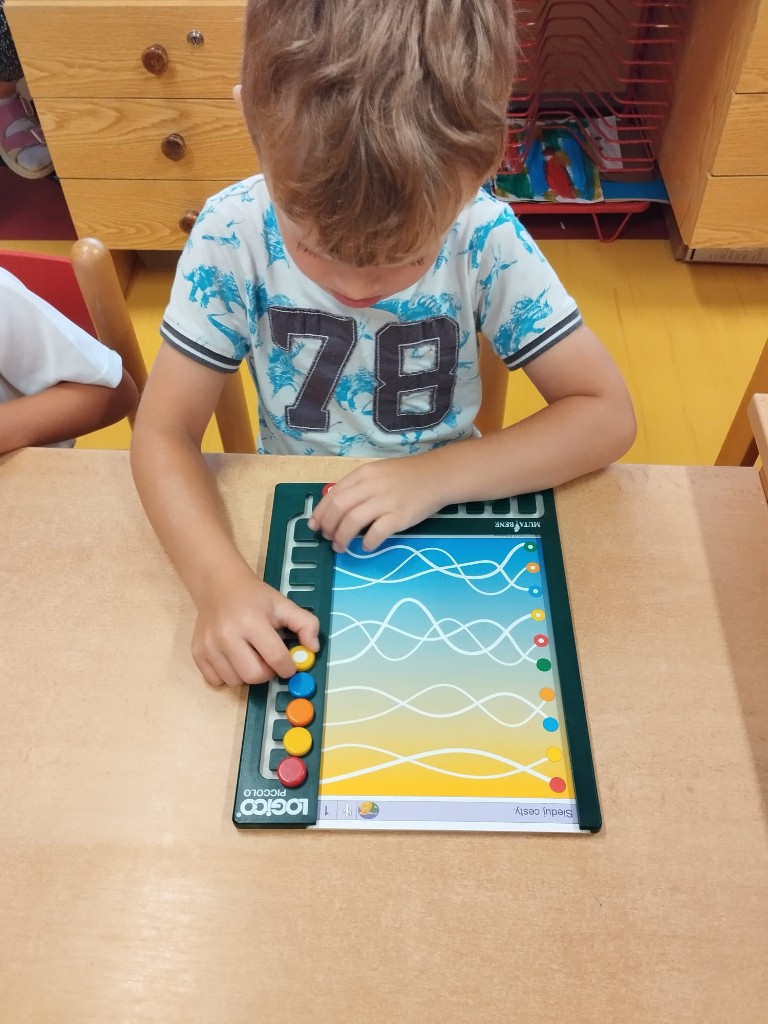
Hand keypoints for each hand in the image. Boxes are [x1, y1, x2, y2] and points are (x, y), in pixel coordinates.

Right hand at [191, 565, 318, 687]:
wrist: (218, 585)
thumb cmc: (254, 597)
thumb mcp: (284, 604)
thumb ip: (306, 624)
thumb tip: (313, 649)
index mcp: (252, 621)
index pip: (276, 659)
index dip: (289, 667)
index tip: (289, 664)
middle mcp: (227, 635)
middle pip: (254, 676)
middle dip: (268, 673)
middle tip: (269, 660)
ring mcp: (209, 646)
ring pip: (236, 681)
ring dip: (248, 675)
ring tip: (250, 656)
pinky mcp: (197, 653)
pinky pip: (217, 681)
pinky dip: (228, 676)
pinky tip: (233, 659)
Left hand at [309, 455, 445, 552]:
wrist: (438, 476)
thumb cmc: (407, 476)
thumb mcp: (378, 473)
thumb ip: (358, 487)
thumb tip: (336, 507)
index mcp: (364, 474)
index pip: (333, 494)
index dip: (320, 513)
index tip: (314, 526)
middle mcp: (372, 486)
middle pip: (339, 508)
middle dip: (328, 527)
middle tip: (327, 538)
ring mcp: (386, 501)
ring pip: (352, 521)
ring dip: (341, 538)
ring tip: (340, 547)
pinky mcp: (400, 516)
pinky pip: (376, 533)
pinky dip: (367, 543)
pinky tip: (366, 547)